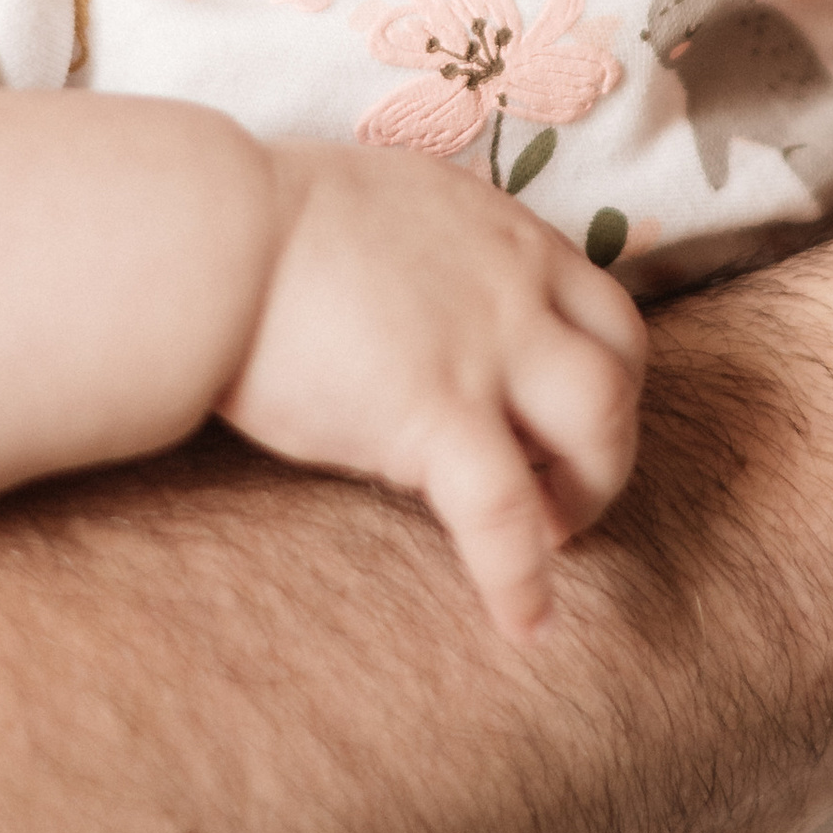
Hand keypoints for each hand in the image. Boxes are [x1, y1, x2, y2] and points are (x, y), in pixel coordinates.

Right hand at [222, 144, 647, 642]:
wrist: (210, 240)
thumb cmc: (255, 227)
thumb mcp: (377, 207)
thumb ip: (426, 256)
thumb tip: (415, 307)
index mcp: (497, 231)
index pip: (600, 304)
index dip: (601, 373)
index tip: (564, 420)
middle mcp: (511, 284)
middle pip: (622, 367)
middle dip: (608, 439)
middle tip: (563, 490)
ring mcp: (483, 349)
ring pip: (600, 427)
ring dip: (589, 492)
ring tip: (551, 540)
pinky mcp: (435, 415)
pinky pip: (508, 514)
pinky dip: (524, 578)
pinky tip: (525, 625)